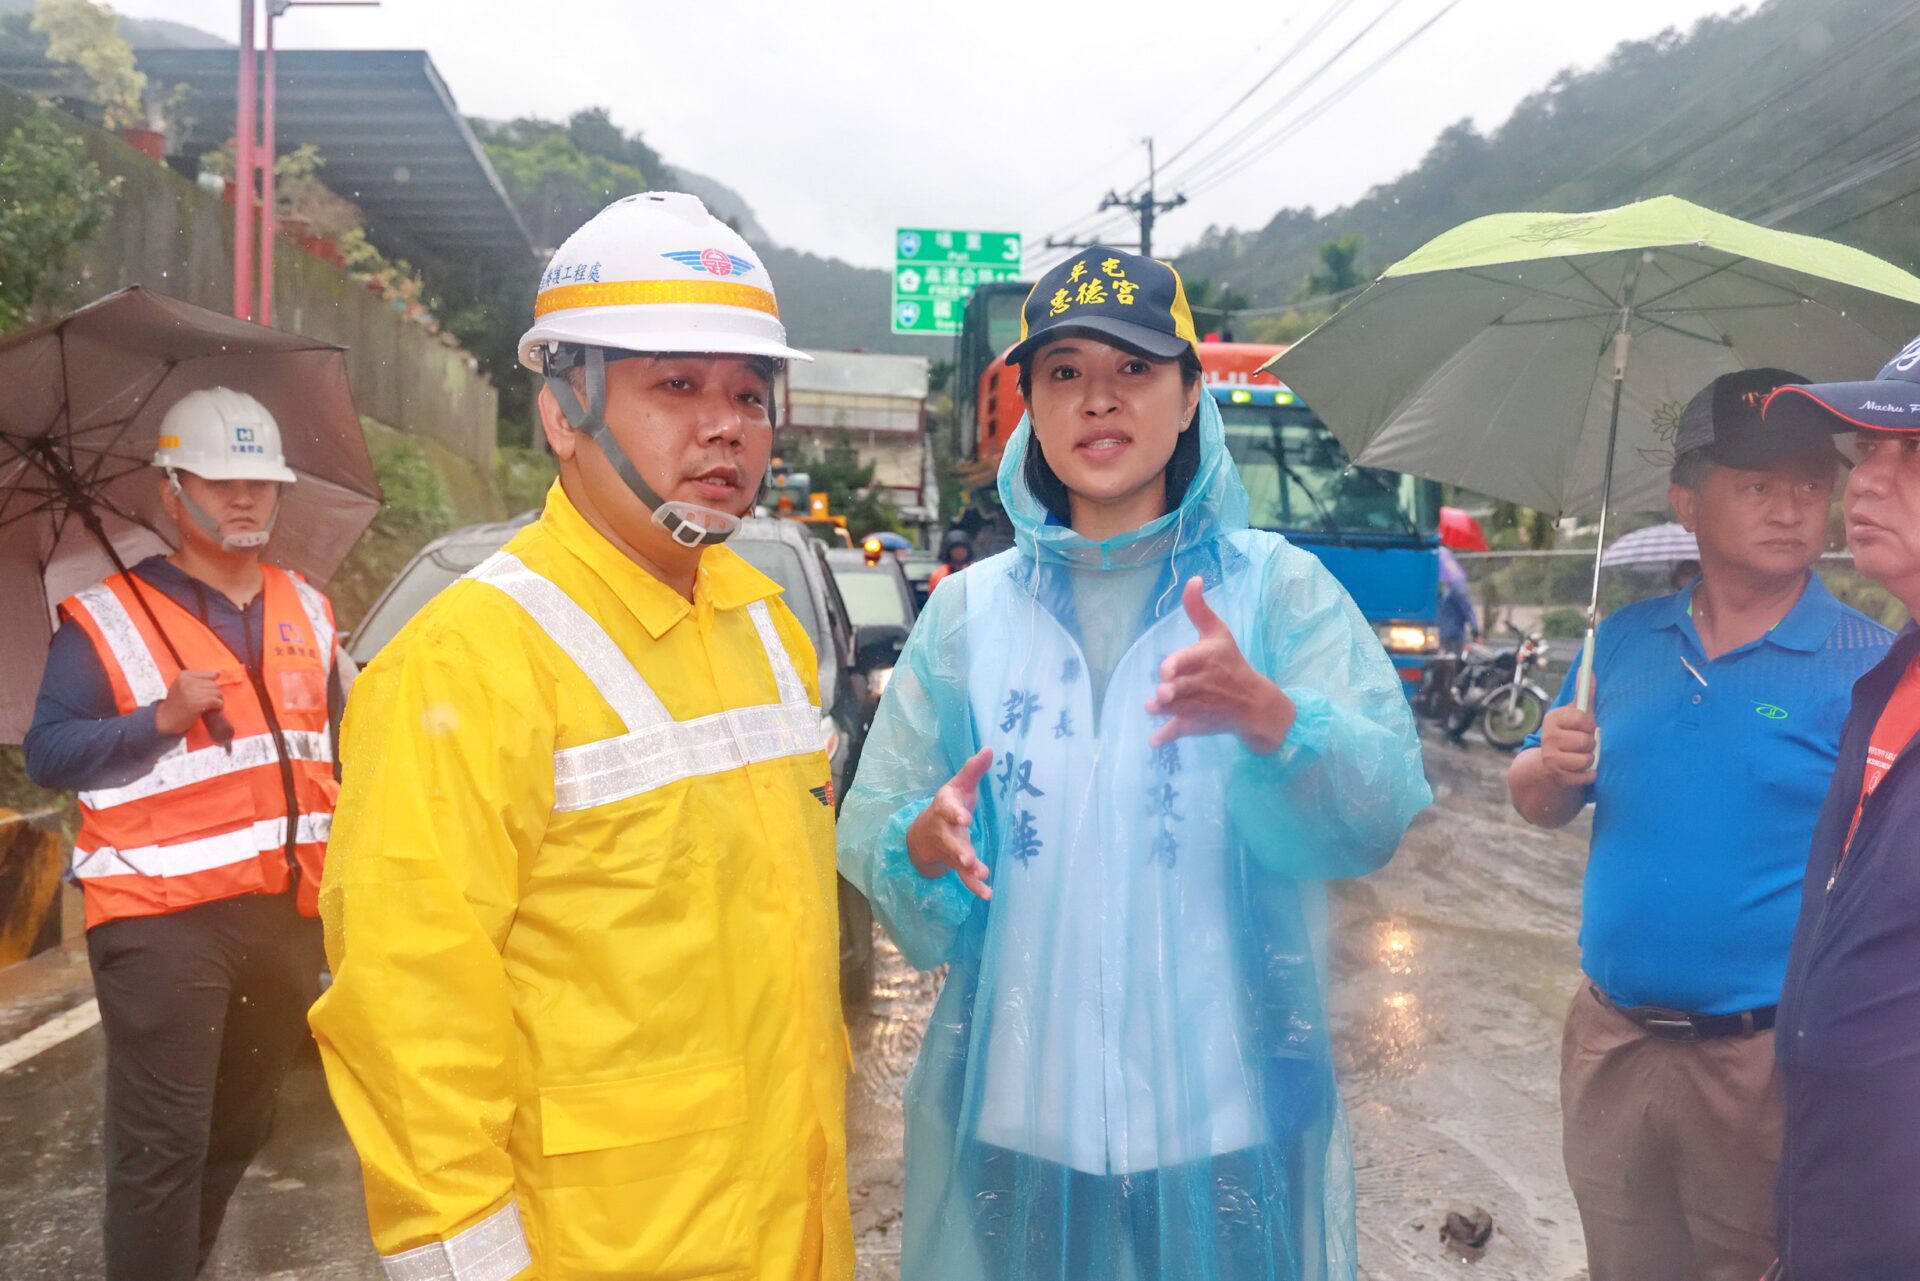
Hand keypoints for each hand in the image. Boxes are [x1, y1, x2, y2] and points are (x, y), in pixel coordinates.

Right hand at [154, 670, 225, 736]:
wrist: (166, 719)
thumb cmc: (177, 702)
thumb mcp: (183, 685)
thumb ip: (199, 679)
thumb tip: (218, 673)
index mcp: (184, 675)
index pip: (210, 675)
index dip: (212, 685)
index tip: (207, 692)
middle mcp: (187, 682)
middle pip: (214, 684)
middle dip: (215, 693)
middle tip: (210, 701)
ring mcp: (191, 693)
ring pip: (217, 692)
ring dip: (218, 700)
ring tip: (212, 706)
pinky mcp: (196, 704)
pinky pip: (216, 701)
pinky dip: (219, 706)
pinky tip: (215, 709)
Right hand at [906, 747, 993, 899]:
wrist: (923, 834)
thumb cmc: (948, 805)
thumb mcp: (958, 786)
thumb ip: (973, 770)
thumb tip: (990, 749)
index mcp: (945, 807)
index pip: (947, 808)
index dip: (954, 813)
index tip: (964, 818)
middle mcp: (944, 830)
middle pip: (949, 839)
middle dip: (958, 848)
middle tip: (967, 858)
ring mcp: (949, 848)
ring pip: (956, 859)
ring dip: (967, 868)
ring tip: (981, 874)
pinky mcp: (955, 863)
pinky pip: (964, 876)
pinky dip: (974, 885)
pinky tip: (987, 893)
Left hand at [1146, 578, 1294, 753]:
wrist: (1254, 703)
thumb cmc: (1232, 663)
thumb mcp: (1219, 633)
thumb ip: (1199, 609)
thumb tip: (1193, 579)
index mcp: (1206, 660)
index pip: (1188, 661)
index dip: (1176, 666)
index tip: (1166, 670)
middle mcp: (1202, 684)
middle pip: (1181, 689)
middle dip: (1171, 693)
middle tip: (1162, 694)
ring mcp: (1198, 707)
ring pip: (1176, 709)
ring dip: (1164, 711)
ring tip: (1152, 707)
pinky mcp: (1195, 725)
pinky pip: (1179, 732)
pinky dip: (1166, 737)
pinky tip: (1154, 741)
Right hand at [1536, 700, 1597, 787]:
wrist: (1549, 765)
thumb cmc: (1569, 735)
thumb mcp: (1575, 714)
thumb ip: (1584, 694)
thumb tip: (1587, 670)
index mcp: (1552, 718)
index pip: (1582, 718)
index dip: (1589, 724)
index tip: (1584, 727)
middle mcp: (1548, 737)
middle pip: (1586, 740)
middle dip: (1590, 744)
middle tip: (1582, 744)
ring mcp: (1550, 758)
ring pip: (1586, 759)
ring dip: (1589, 760)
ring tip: (1580, 757)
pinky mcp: (1557, 776)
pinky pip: (1584, 776)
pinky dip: (1589, 775)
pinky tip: (1581, 771)